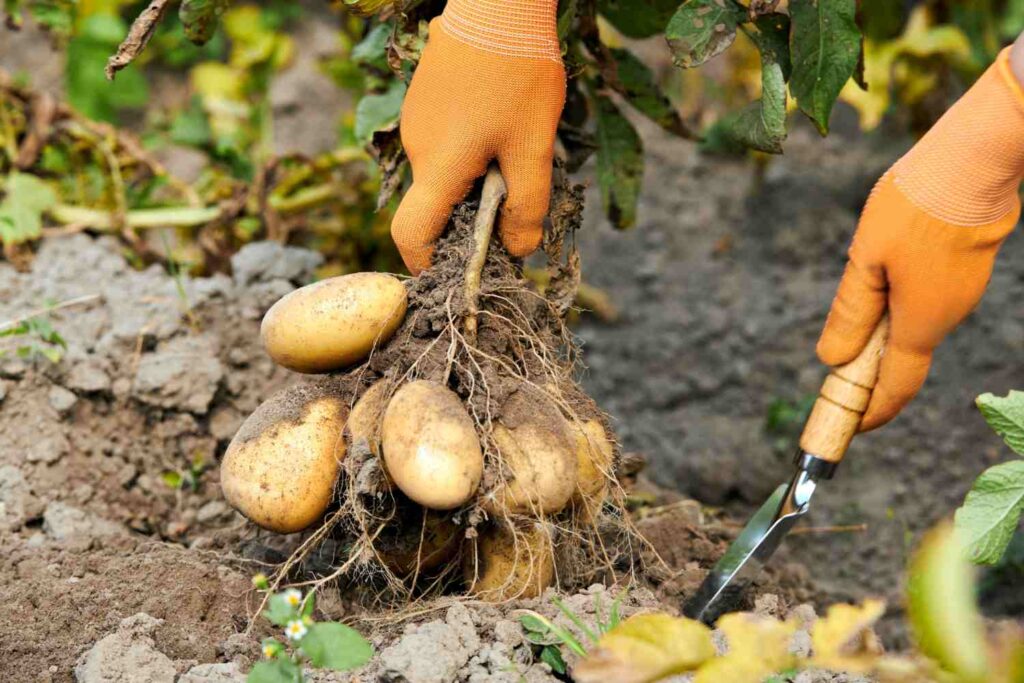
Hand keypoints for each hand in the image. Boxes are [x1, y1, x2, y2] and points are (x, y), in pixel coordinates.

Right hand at [390, 1, 564, 274]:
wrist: (497, 2)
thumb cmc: (518, 72)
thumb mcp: (533, 146)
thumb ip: (527, 206)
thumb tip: (517, 250)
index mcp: (438, 166)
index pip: (411, 236)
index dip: (429, 263)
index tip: (460, 269)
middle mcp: (416, 149)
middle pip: (434, 206)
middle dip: (469, 215)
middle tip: (514, 194)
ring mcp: (416, 123)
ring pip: (441, 174)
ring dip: (473, 179)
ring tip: (511, 147)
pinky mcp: (423, 103)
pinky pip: (441, 145)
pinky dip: (468, 152)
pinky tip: (497, 122)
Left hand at [818, 46, 1023, 430]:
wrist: (977, 159)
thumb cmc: (916, 206)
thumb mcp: (867, 260)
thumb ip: (851, 313)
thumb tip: (832, 359)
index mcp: (920, 323)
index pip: (894, 387)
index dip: (870, 412)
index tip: (849, 429)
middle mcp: (946, 315)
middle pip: (904, 362)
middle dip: (872, 382)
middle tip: (838, 392)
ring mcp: (961, 292)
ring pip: (914, 330)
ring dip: (882, 342)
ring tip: (849, 343)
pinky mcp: (965, 269)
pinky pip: (926, 305)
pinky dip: (898, 313)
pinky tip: (880, 291)